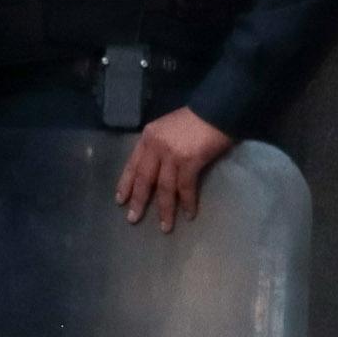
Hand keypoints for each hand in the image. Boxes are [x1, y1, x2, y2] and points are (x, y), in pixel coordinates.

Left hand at [116, 107, 234, 232]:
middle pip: (143, 178)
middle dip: (138, 200)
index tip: (120, 200)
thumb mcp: (168, 128)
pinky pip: (185, 187)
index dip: (125, 184)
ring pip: (164, 187)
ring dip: (164, 209)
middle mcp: (155, 146)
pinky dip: (187, 202)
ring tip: (165, 226)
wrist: (217, 109)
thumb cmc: (195, 119)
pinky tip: (188, 214)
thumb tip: (158, 168)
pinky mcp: (190, 161)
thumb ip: (159, 145)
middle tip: (132, 219)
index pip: (132, 164)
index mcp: (148, 137)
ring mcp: (171, 154)